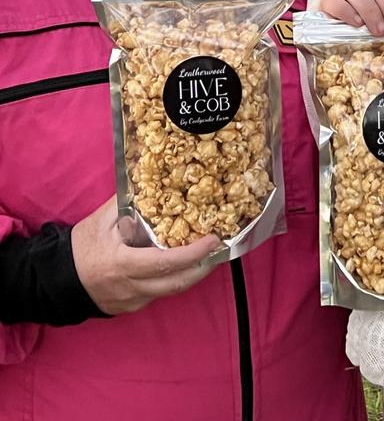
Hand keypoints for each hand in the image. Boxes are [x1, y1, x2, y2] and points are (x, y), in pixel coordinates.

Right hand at [71, 196, 218, 315]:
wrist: (58, 280)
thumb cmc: (81, 247)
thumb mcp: (102, 220)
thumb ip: (128, 201)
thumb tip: (150, 180)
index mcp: (124, 264)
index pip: (166, 262)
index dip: (193, 253)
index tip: (213, 239)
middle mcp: (132, 287)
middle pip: (178, 283)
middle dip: (204, 266)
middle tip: (220, 248)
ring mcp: (133, 301)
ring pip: (171, 291)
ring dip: (193, 274)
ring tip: (208, 255)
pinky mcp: (133, 308)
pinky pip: (159, 294)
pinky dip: (175, 279)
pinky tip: (183, 265)